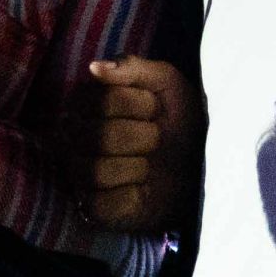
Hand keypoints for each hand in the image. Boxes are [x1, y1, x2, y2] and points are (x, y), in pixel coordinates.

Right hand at [72, 57, 201, 232]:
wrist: (199, 169)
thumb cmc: (180, 122)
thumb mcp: (168, 85)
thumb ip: (134, 68)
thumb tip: (95, 67)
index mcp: (88, 104)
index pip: (103, 100)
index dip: (140, 104)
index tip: (156, 110)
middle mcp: (76, 138)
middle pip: (100, 136)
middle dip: (144, 137)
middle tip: (156, 139)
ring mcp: (80, 174)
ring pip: (98, 171)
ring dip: (139, 168)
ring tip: (149, 166)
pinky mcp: (92, 209)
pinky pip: (102, 204)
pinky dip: (132, 196)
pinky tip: (142, 190)